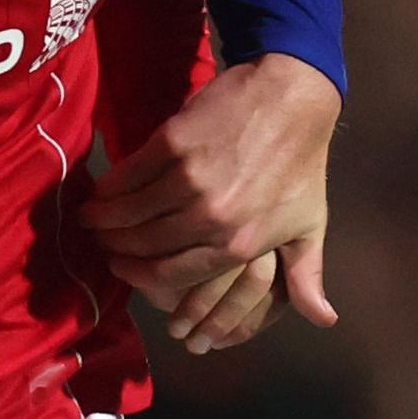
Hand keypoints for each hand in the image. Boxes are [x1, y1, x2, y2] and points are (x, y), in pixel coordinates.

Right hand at [82, 53, 341, 355]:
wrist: (293, 97)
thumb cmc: (301, 164)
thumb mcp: (310, 226)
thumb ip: (306, 277)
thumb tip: (325, 321)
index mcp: (238, 245)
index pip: (170, 275)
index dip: (138, 275)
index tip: (120, 269)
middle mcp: (209, 218)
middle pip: (143, 244)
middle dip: (115, 248)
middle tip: (102, 243)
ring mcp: (188, 180)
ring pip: (130, 212)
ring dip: (104, 219)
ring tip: (91, 219)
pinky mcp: (171, 143)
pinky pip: (129, 175)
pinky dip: (109, 187)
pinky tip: (100, 191)